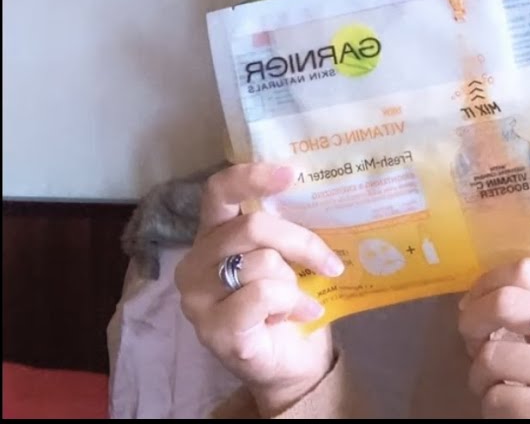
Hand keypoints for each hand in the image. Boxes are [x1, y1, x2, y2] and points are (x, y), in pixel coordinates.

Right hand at [175, 163, 344, 414]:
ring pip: (262, 263)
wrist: (292, 361)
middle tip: (329, 262)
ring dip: (295, 281)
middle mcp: (195, 263)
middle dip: (301, 242)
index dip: (251, 176)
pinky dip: (292, 303)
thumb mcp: (290, 258)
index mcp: (213, 235)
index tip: (290, 172)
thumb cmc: (289, 302)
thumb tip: (320, 193)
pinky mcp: (214, 329)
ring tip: (300, 299)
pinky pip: (262, 296)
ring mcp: (198, 298)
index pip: (219, 192)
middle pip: (251, 226)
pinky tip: (302, 314)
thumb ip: (287, 230)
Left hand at [458, 258, 529, 418]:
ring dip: (479, 377)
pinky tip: (511, 411)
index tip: (472, 305)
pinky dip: (492, 409)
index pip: (527, 271)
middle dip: (471, 322)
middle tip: (471, 343)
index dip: (486, 284)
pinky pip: (495, 399)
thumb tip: (475, 300)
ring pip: (491, 356)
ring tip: (496, 387)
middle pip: (505, 302)